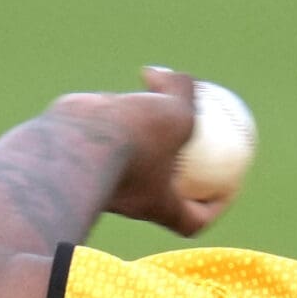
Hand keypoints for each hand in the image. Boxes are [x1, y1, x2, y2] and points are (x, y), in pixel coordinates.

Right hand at [46, 68, 230, 236]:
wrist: (70, 144)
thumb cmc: (133, 142)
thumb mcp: (176, 115)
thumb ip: (185, 95)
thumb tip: (187, 79)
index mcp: (157, 205)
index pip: (191, 221)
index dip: (213, 209)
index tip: (227, 186)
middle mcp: (130, 197)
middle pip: (164, 189)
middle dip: (184, 169)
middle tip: (202, 134)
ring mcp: (104, 176)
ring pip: (138, 152)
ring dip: (157, 127)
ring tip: (174, 94)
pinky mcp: (84, 151)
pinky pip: (117, 129)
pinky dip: (132, 107)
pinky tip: (145, 76)